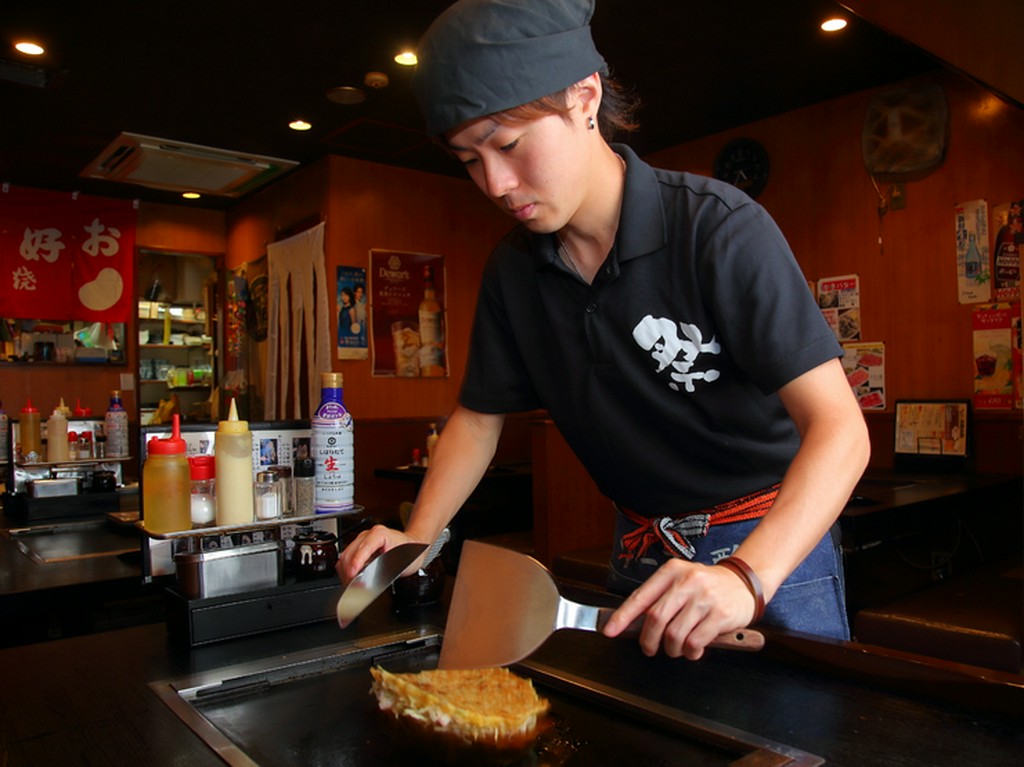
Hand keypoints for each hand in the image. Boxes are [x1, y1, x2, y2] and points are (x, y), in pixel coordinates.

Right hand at [336, 524, 419, 584]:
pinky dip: (346, 570)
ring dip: (346, 572)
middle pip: (349, 553)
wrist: (412, 545)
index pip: (363, 548)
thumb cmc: (409, 552)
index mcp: (379, 534)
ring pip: (345, 556)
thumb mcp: (402, 562)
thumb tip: (370, 581)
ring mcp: (361, 541)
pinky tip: (352, 579)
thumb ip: (385, 570)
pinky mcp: (358, 548)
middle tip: (353, 587)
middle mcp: (367, 535)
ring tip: (352, 585)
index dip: (357, 562)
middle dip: (349, 572)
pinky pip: (346, 558)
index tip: (353, 574)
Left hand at [601, 559, 757, 659]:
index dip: (623, 616)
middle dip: (648, 640)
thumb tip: (632, 623)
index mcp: (672, 571)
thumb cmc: (707, 586)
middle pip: (655, 619)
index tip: (610, 630)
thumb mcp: (681, 581)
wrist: (744, 582)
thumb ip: (660, 598)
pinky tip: (693, 649)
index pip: (641, 596)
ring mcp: (705, 598)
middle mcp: (687, 581)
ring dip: (671, 649)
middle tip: (650, 648)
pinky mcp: (720, 615)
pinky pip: (695, 643)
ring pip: (674, 634)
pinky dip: (690, 653)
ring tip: (676, 648)